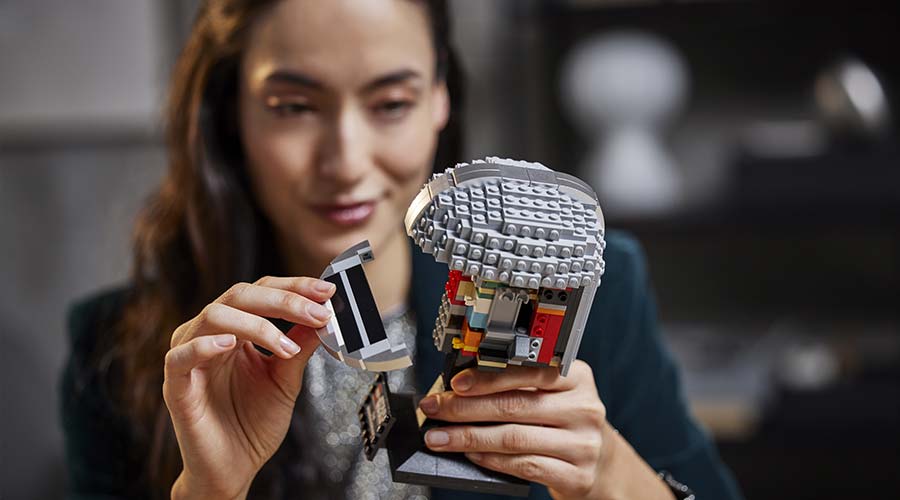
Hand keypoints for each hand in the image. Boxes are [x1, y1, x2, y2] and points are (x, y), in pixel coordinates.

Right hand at [164, 276, 334, 498]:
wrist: (233, 468)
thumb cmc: (254, 423)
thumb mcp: (286, 380)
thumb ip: (299, 346)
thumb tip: (323, 316)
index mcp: (236, 329)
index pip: (261, 291)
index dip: (293, 287)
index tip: (326, 291)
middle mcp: (209, 334)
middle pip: (240, 295)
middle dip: (284, 300)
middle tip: (317, 313)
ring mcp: (189, 356)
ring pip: (214, 316)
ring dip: (257, 324)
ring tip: (286, 347)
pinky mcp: (175, 384)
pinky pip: (180, 355)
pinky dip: (205, 345)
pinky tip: (232, 344)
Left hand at [418, 360, 673, 499]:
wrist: (602, 462)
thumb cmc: (563, 420)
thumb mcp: (551, 393)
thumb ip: (518, 384)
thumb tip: (458, 383)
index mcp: (577, 377)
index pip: (527, 373)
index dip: (488, 378)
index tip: (455, 383)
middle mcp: (584, 408)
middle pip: (514, 406)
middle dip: (465, 408)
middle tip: (434, 409)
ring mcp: (583, 444)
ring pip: (513, 438)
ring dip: (468, 438)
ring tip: (440, 437)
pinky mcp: (577, 475)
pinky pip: (523, 466)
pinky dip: (490, 459)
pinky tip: (470, 455)